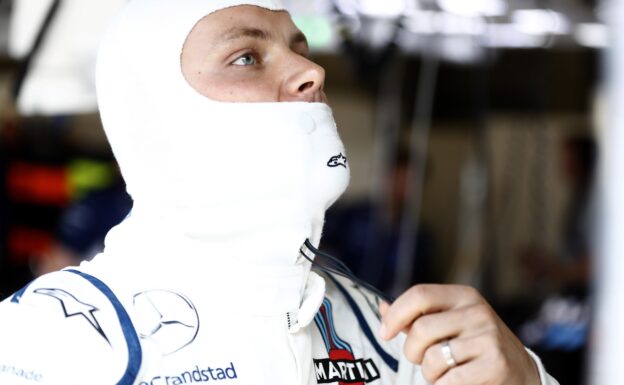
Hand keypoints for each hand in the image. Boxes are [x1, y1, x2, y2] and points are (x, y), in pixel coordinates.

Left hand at [379, 285, 539, 384]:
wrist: (520, 373)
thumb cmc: (475, 347)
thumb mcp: (451, 323)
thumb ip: (417, 316)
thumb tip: (382, 307)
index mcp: (464, 296)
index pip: (419, 295)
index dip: (395, 314)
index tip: (385, 333)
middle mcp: (478, 312)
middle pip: (420, 329)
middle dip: (412, 352)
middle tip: (421, 360)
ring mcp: (489, 338)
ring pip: (432, 358)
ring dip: (430, 374)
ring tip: (444, 373)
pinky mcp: (495, 364)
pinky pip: (448, 380)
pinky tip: (457, 382)